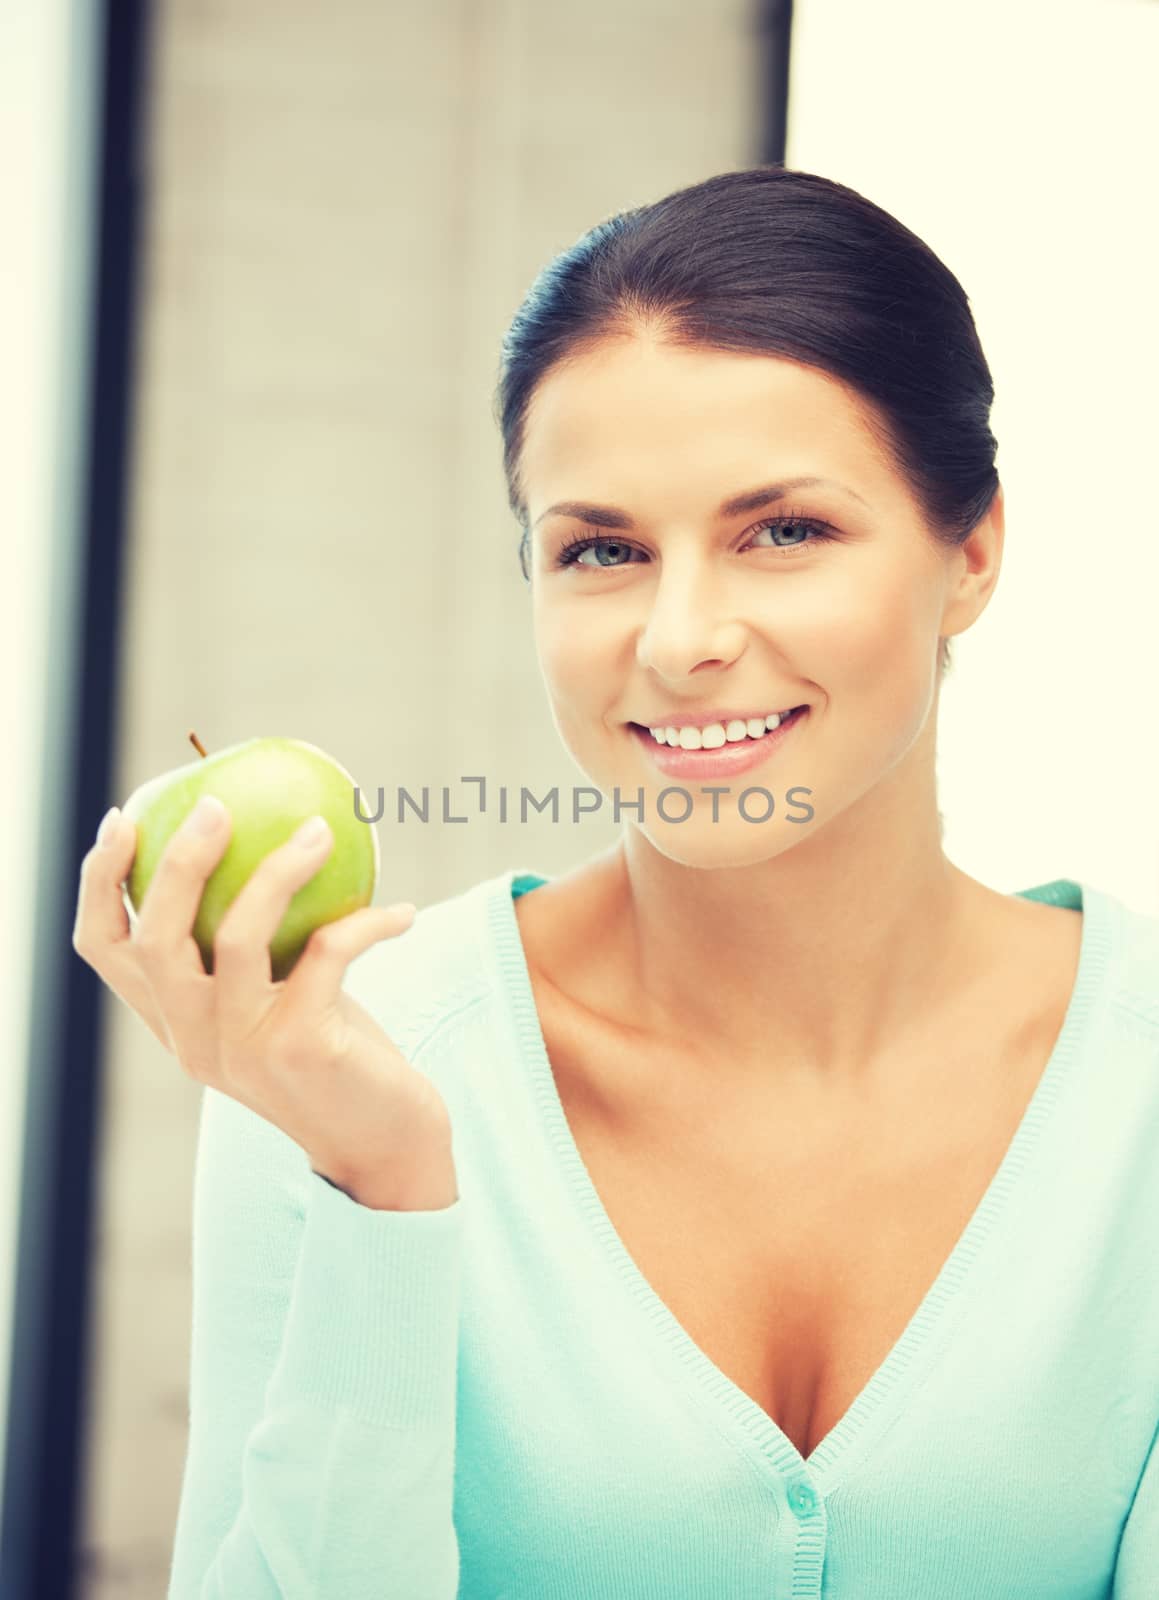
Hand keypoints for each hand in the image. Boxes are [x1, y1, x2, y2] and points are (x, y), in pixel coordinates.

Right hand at [72, 800, 455, 1205]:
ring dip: (280, 870)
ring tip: (320, 830)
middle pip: (156, 937)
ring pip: (237, 935)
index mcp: (177, 1027)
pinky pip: (328, 953)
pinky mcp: (300, 1048)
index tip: (124, 819)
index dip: (100, 883)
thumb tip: (275, 842)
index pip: (106, 952)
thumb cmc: (340, 1060)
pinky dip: (367, 923)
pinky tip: (402, 912)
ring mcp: (243, 1048)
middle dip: (178, 861)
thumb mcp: (284, 1001)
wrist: (387, 1148)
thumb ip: (261, 949)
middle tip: (217, 805)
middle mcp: (195, 1041)